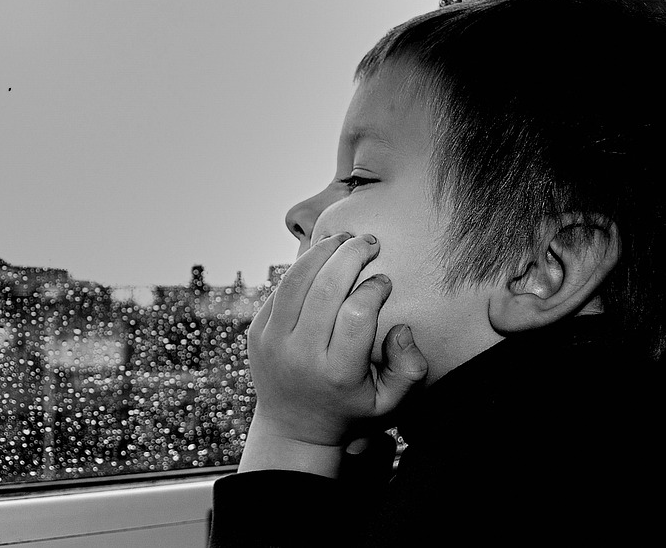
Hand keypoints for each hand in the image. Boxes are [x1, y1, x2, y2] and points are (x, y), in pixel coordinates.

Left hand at [238, 232, 426, 475]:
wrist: (293, 428)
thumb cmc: (350, 408)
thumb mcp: (390, 403)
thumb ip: (409, 369)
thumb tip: (401, 328)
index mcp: (337, 373)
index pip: (357, 314)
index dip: (374, 288)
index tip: (385, 280)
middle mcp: (301, 356)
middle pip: (326, 288)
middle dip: (351, 255)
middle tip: (370, 242)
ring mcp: (273, 342)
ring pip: (295, 280)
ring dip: (322, 251)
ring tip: (344, 239)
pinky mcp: (256, 332)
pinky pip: (279, 289)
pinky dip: (301, 267)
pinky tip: (321, 257)